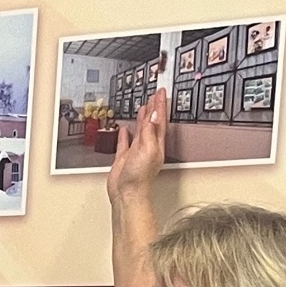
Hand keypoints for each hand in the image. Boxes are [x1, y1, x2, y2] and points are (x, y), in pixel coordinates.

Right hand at [104, 91, 169, 209]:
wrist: (126, 193)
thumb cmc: (140, 177)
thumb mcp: (148, 150)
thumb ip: (149, 131)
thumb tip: (153, 114)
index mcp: (156, 144)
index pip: (159, 119)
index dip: (160, 105)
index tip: (161, 92)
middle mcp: (148, 146)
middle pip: (152, 122)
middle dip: (154, 108)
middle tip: (155, 94)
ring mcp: (136, 152)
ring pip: (140, 130)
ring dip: (142, 118)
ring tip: (144, 106)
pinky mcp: (124, 158)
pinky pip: (125, 142)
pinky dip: (125, 134)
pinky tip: (125, 128)